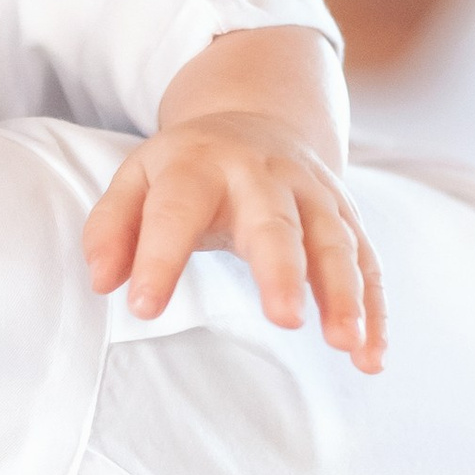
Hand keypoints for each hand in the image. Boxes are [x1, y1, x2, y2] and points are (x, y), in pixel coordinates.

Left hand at [82, 110, 385, 369]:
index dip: (158, 258)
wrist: (260, 118)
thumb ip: (112, 226)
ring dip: (345, 294)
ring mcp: (313, 196)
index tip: (144, 307)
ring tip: (345, 344)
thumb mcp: (137, 179)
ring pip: (335, 244)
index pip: (175, 212)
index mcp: (200, 166)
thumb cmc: (187, 167)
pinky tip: (371, 356)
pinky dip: (373, 310)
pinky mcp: (346, 219)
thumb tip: (101, 281)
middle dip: (283, 269)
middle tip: (285, 319)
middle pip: (276, 223)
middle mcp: (264, 177)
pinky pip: (367, 264)